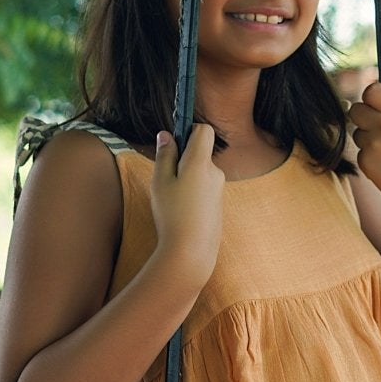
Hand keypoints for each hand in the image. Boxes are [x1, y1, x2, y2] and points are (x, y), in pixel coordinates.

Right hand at [150, 123, 223, 288]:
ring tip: (172, 199)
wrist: (192, 251)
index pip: (204, 130)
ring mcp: (219, 189)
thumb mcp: (160, 182)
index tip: (175, 143)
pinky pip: (204, 188)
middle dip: (183, 159)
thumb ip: (165, 155)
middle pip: (200, 153)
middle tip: (166, 178)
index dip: (189, 130)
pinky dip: (193, 193)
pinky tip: (182, 211)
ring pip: (201, 172)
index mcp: (200, 162)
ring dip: (187, 178)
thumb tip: (167, 135)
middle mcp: (215, 172)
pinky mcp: (219, 203)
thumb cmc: (172, 215)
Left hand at [348, 82, 380, 226]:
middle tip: (377, 127)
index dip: (371, 96)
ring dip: (368, 138)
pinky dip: (370, 157)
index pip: (373, 90)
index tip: (375, 103)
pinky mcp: (366, 161)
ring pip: (357, 132)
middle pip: (356, 109)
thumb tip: (366, 101)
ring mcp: (374, 145)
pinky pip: (360, 151)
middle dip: (363, 116)